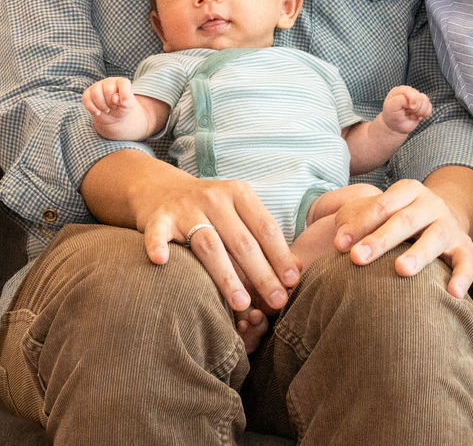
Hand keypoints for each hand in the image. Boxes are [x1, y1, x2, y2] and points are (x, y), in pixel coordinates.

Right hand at [82, 76, 135, 130]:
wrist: (112, 115)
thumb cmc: (122, 108)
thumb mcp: (128, 105)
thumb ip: (126, 100)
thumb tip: (115, 97)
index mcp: (121, 82)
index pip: (123, 84)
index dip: (124, 94)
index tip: (124, 104)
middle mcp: (109, 81)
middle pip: (108, 90)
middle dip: (111, 102)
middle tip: (114, 107)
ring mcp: (97, 86)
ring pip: (96, 93)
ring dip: (101, 105)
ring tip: (107, 110)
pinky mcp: (88, 93)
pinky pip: (86, 98)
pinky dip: (92, 108)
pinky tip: (98, 112)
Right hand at [140, 174, 299, 314]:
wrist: (164, 190)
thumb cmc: (211, 211)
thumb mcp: (238, 212)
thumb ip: (261, 237)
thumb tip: (295, 270)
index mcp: (240, 194)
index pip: (265, 227)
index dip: (281, 255)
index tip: (292, 282)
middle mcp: (214, 197)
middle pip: (242, 241)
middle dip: (262, 274)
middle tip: (276, 302)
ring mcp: (185, 207)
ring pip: (209, 244)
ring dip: (226, 276)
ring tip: (241, 303)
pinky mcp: (158, 217)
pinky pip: (157, 233)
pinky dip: (158, 246)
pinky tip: (162, 261)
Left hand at [332, 178, 472, 297]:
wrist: (443, 216)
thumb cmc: (399, 218)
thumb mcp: (381, 210)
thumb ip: (357, 219)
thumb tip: (338, 240)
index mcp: (407, 191)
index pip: (381, 205)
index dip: (360, 224)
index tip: (339, 245)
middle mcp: (431, 204)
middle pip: (405, 220)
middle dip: (380, 239)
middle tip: (357, 258)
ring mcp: (449, 225)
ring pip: (435, 238)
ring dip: (418, 254)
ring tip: (401, 270)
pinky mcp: (464, 247)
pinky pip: (466, 262)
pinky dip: (462, 277)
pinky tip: (452, 294)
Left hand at [382, 85, 432, 133]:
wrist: (395, 127)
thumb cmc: (392, 116)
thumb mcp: (391, 108)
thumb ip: (400, 100)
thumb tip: (413, 103)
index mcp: (400, 90)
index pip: (411, 91)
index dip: (413, 100)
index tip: (409, 109)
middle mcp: (409, 92)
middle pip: (420, 97)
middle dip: (416, 108)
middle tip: (408, 113)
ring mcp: (416, 98)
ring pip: (426, 101)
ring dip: (420, 111)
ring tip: (412, 115)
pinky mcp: (422, 104)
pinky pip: (429, 106)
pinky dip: (425, 113)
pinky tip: (418, 117)